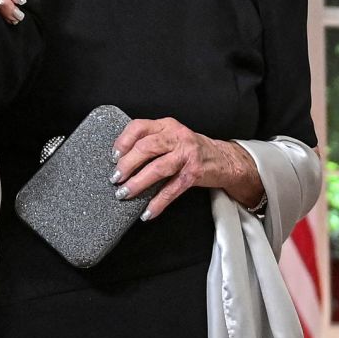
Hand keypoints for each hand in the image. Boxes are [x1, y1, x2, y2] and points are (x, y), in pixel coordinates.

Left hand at [109, 117, 263, 219]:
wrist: (225, 159)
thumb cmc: (191, 150)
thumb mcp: (171, 138)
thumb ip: (151, 142)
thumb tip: (120, 160)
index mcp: (166, 125)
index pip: (139, 127)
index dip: (123, 142)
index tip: (113, 157)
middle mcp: (176, 136)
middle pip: (146, 148)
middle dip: (127, 164)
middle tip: (115, 178)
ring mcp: (187, 155)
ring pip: (157, 168)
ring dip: (138, 183)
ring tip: (124, 193)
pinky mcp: (194, 173)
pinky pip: (172, 189)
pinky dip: (158, 202)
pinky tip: (147, 212)